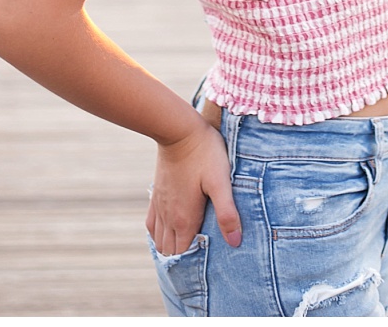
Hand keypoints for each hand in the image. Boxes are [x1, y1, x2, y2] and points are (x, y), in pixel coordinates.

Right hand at [147, 113, 240, 254]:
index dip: (196, 257)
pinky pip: (152, 225)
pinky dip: (160, 234)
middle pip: (170, 250)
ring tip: (191, 241)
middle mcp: (167, 217)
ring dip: (172, 245)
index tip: (211, 253)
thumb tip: (235, 241)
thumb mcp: (221, 182)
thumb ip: (227, 212)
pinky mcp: (156, 196)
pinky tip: (172, 228)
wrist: (178, 131)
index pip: (183, 253)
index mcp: (183, 218)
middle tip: (204, 248)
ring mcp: (159, 207)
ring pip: (159, 240)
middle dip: (184, 254)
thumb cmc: (205, 154)